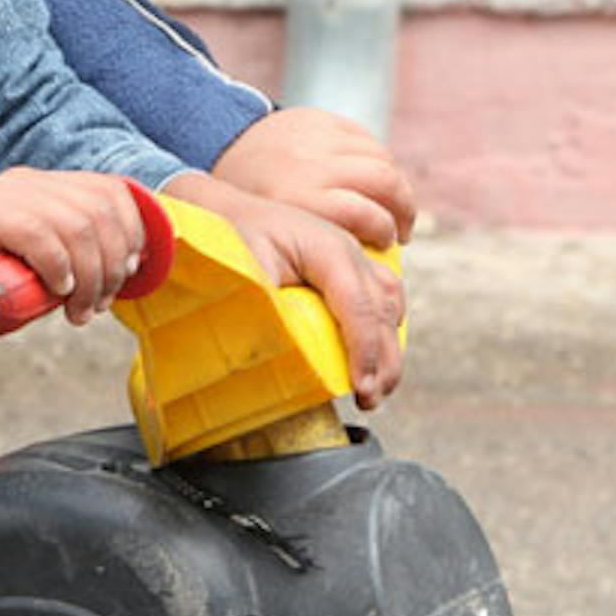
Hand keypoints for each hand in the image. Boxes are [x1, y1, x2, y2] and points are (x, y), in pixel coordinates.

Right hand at [0, 167, 153, 330]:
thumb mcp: (50, 271)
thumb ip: (83, 257)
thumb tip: (132, 262)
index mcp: (48, 187)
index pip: (112, 192)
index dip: (132, 234)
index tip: (127, 276)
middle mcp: (28, 181)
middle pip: (101, 209)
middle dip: (112, 265)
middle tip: (98, 305)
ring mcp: (4, 193)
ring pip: (77, 224)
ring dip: (89, 276)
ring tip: (78, 310)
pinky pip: (41, 234)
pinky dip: (59, 267)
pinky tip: (56, 290)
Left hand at [167, 174, 406, 409]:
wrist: (226, 213)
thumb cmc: (232, 240)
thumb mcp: (244, 273)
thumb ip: (264, 310)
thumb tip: (272, 358)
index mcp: (328, 250)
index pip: (360, 305)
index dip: (365, 351)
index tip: (361, 389)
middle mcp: (349, 250)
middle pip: (384, 308)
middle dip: (384, 360)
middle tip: (369, 401)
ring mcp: (352, 256)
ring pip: (390, 304)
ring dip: (389, 348)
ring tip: (375, 388)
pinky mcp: (349, 268)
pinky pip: (382, 298)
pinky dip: (384, 330)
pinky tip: (374, 359)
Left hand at [210, 107, 417, 247]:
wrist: (218, 152)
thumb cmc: (252, 208)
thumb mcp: (275, 237)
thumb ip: (316, 252)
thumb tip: (366, 277)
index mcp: (293, 198)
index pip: (361, 212)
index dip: (383, 232)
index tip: (386, 250)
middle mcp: (306, 164)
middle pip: (383, 180)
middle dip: (403, 210)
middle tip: (399, 233)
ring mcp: (314, 136)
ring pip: (381, 157)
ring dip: (398, 187)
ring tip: (394, 209)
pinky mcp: (319, 118)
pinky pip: (367, 138)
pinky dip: (379, 161)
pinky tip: (375, 183)